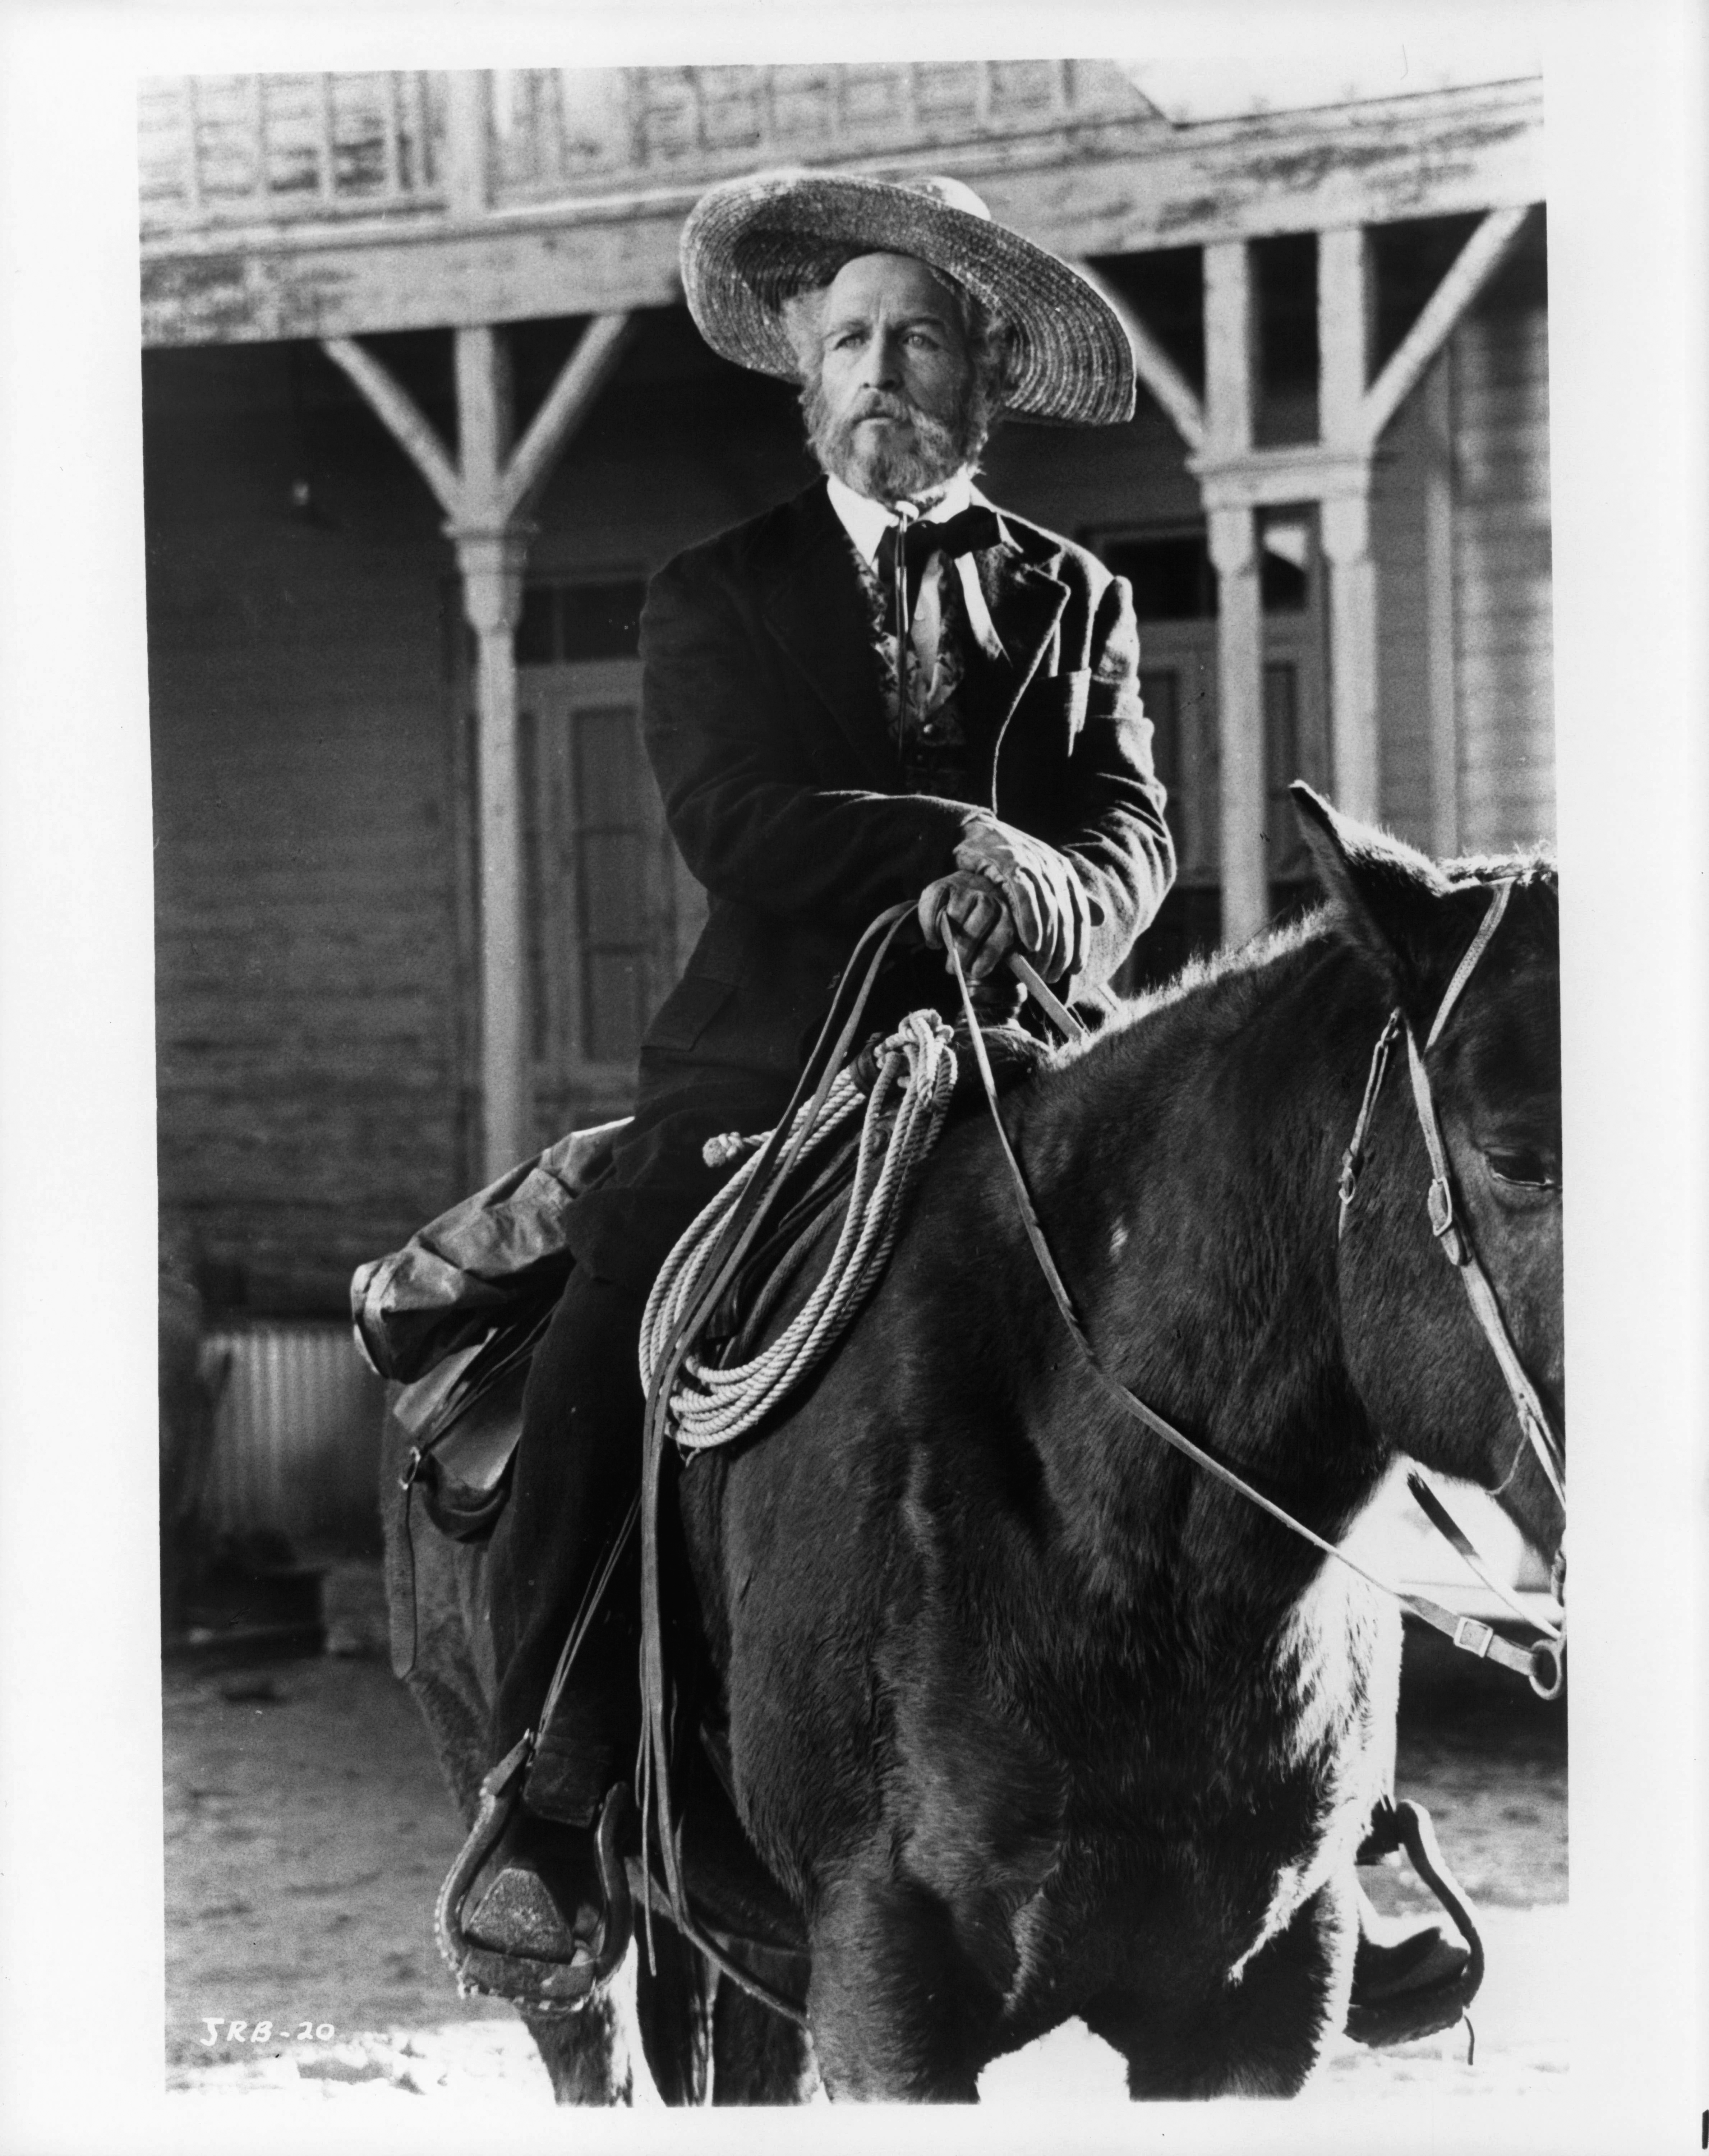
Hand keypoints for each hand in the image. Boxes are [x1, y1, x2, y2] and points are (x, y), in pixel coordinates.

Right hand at [916, 870, 1016, 983]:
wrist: (965, 908)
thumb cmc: (981, 940)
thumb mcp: (992, 954)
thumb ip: (992, 969)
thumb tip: (981, 989)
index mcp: (1009, 916)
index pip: (1006, 929)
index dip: (991, 952)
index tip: (977, 972)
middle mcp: (991, 897)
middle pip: (985, 912)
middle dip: (968, 945)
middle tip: (957, 967)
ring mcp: (967, 888)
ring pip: (958, 909)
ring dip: (949, 936)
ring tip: (945, 953)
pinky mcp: (943, 884)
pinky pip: (934, 901)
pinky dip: (929, 925)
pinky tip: (934, 942)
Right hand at [953, 816, 1088, 982]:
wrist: (977, 830)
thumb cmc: (1008, 861)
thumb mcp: (1041, 878)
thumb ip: (1068, 898)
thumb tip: (1101, 918)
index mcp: (1064, 872)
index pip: (1080, 915)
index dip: (1080, 944)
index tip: (1074, 970)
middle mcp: (1053, 867)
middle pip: (1066, 917)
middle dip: (1062, 951)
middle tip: (1052, 976)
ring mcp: (1033, 863)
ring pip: (1049, 909)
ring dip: (1048, 944)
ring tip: (1039, 969)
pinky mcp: (1009, 861)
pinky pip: (1025, 896)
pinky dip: (1030, 921)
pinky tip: (1030, 944)